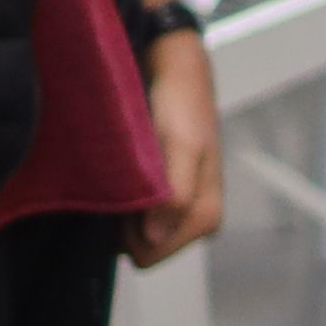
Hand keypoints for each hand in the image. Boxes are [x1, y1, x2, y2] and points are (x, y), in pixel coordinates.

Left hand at [127, 29, 225, 267]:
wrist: (176, 71)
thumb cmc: (181, 105)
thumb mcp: (181, 146)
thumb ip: (176, 195)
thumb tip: (153, 238)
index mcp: (205, 216)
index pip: (150, 255)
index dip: (128, 229)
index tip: (125, 191)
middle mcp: (193, 220)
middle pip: (141, 248)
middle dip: (123, 219)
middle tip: (122, 174)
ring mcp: (177, 210)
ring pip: (133, 233)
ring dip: (120, 205)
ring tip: (123, 167)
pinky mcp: (163, 197)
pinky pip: (131, 216)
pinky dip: (120, 195)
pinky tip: (123, 168)